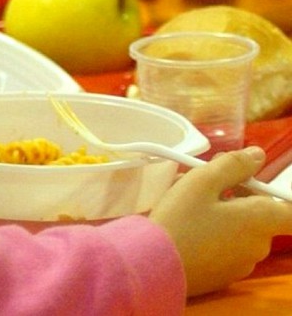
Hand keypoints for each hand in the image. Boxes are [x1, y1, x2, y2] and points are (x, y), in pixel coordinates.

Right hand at [149, 147, 291, 295]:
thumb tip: (257, 155)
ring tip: (187, 205)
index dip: (277, 195)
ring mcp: (241, 264)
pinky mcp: (223, 276)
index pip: (291, 211)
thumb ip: (232, 165)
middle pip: (260, 216)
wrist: (154, 265)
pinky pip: (226, 248)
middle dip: (237, 197)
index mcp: (260, 221)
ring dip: (223, 215)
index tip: (250, 184)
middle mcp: (258, 246)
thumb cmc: (180, 219)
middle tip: (203, 184)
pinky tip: (186, 228)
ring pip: (241, 231)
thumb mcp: (201, 181)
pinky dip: (213, 236)